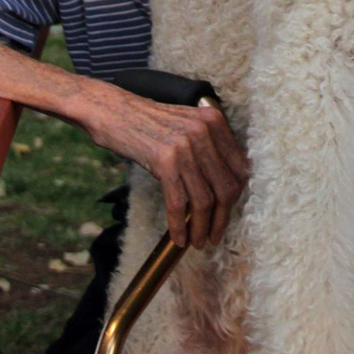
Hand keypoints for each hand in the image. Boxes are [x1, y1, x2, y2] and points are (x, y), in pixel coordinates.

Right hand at [86, 84, 249, 249]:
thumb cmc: (148, 122)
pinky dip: (179, 225)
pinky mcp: (165, 160)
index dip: (237, 197)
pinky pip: (179, 203)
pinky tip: (178, 238)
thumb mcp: (186, 125)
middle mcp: (204, 131)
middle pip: (226, 187)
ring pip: (204, 200)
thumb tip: (224, 186)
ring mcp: (185, 145)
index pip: (240, 168)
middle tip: (214, 236)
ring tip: (197, 241)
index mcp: (214, 121)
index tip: (227, 214)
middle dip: (222, 218)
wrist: (114, 111)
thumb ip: (208, 146)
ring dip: (202, 228)